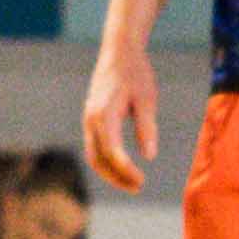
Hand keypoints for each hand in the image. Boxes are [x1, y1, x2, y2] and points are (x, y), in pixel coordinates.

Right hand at [80, 47, 160, 194]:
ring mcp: (88, 120)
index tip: (141, 180)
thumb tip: (149, 156)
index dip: (125, 169)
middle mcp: (91, 119)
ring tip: (133, 182)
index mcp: (104, 114)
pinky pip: (94, 147)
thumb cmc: (136, 73)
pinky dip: (107, 162)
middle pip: (98, 159)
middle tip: (138, 187)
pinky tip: (124, 167)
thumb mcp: (147, 99)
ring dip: (111, 173)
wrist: (119, 51)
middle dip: (117, 177)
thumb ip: (147, 127)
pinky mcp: (91, 119)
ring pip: (94, 156)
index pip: (112, 151)